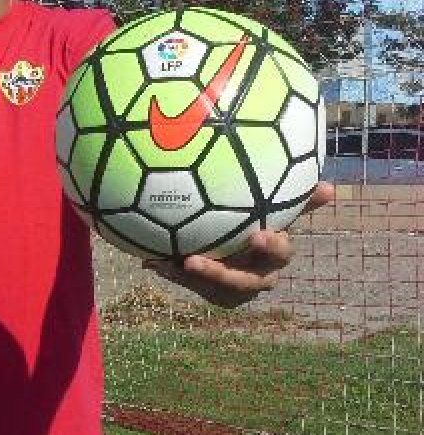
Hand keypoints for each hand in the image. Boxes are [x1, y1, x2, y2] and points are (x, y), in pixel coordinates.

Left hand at [143, 182, 334, 307]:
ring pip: (213, 289)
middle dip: (220, 274)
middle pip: (242, 282)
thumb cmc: (260, 223)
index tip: (258, 235)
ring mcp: (233, 290)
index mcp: (274, 256)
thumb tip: (331, 187)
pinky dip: (171, 272)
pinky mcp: (212, 294)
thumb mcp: (275, 209)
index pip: (279, 254)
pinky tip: (150, 261)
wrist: (238, 247)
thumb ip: (296, 199)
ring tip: (167, 263)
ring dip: (190, 278)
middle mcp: (257, 277)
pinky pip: (191, 286)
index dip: (271, 247)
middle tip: (194, 260)